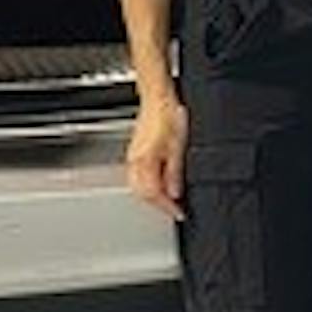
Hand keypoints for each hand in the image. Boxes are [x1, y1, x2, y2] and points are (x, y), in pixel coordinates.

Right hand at [126, 92, 187, 219]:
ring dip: (152, 196)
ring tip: (168, 200)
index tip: (179, 213)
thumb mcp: (178, 147)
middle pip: (143, 193)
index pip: (154, 194)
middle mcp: (135, 161)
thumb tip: (175, 193)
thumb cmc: (168, 115)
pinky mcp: (135, 152)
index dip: (167, 207)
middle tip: (174, 210)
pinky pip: (137, 176)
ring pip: (138, 186)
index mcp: (145, 161)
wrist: (158, 98)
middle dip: (158, 204)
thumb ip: (175, 173)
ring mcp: (133, 156)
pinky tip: (158, 184)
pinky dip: (147, 185)